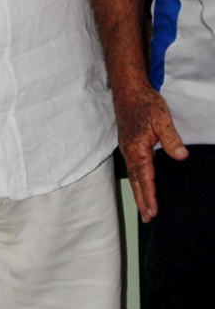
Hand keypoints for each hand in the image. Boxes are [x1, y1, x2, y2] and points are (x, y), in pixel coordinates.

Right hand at [114, 84, 187, 222]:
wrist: (128, 89)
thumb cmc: (144, 103)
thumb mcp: (162, 119)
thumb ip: (171, 139)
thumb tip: (181, 156)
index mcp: (137, 149)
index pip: (145, 178)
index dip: (150, 196)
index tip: (153, 212)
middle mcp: (129, 151)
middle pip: (136, 181)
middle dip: (141, 200)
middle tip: (147, 219)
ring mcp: (126, 147)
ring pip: (132, 175)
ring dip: (138, 192)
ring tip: (143, 208)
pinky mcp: (127, 143)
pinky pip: (132, 167)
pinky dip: (136, 180)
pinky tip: (140, 182)